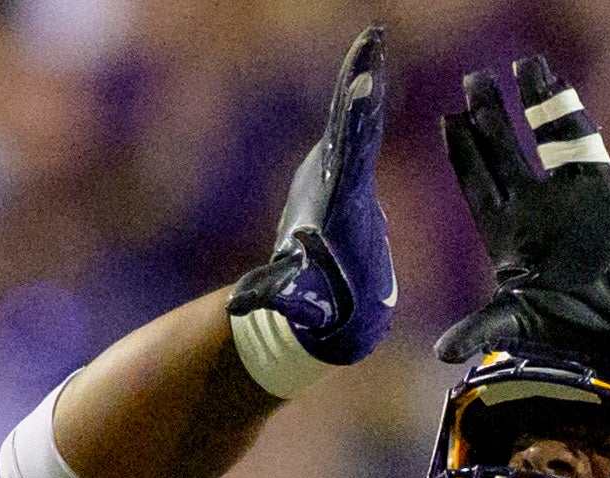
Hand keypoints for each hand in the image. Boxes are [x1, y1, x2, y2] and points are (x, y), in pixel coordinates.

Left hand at [226, 26, 393, 376]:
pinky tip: (371, 76)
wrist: (318, 305)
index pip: (346, 152)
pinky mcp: (349, 184)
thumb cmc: (309, 305)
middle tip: (371, 40)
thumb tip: (236, 304)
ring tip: (373, 41)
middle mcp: (332, 183)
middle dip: (359, 83)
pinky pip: (362, 136)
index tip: (363, 83)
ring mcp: (339, 180)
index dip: (355, 120)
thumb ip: (267, 294)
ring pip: (355, 124)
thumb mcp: (286, 300)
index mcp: (331, 202)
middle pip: (349, 125)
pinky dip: (367, 105)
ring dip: (364, 82)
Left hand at [433, 57, 609, 384]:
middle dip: (487, 114)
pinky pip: (582, 145)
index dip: (462, 151)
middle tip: (474, 82)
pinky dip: (572, 116)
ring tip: (522, 67)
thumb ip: (481, 329)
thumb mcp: (516, 325)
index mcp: (502, 231)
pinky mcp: (600, 188)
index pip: (476, 181)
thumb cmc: (563, 323)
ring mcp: (563, 194)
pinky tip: (561, 86)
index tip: (450, 119)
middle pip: (502, 150)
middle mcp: (529, 206)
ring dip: (530, 104)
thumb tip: (442, 352)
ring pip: (540, 139)